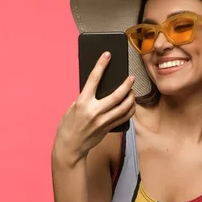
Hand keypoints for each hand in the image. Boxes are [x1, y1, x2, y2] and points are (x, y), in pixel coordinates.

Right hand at [53, 51, 135, 165]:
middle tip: (131, 78)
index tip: (107, 55)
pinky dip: (130, 109)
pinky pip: (124, 117)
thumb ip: (86, 99)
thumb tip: (99, 90)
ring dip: (131, 97)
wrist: (70, 147)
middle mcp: (94, 111)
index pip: (94, 79)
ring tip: (132, 91)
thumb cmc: (68, 126)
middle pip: (117, 95)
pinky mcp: (108, 128)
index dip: (101, 65)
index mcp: (82, 102)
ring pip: (124, 107)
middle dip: (126, 84)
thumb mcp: (73, 108)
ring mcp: (102, 121)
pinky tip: (131, 104)